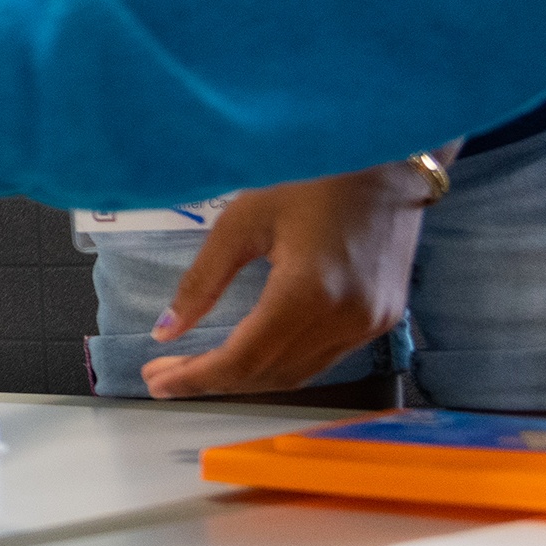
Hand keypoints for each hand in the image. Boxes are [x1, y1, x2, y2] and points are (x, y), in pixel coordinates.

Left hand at [139, 154, 445, 399]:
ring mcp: (370, 324)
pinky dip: (278, 365)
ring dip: (244, 380)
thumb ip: (203, 280)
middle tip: (163, 378)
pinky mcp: (381, 320)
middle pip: (268, 374)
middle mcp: (345, 319)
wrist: (389, 162)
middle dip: (212, 382)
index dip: (196, 378)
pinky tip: (247, 356)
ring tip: (196, 371)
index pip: (244, 359)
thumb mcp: (243, 220)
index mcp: (309, 292)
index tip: (157, 383)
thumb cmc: (311, 178)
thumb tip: (165, 330)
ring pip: (295, 374)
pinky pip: (320, 359)